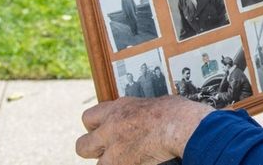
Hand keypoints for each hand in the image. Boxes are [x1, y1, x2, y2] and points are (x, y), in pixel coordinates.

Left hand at [76, 96, 212, 164]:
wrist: (180, 125)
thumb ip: (138, 112)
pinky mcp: (123, 164)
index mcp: (117, 108)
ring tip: (127, 159)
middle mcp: (110, 128)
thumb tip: (140, 118)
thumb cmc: (175, 112)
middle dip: (93, 150)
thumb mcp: (152, 103)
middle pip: (82, 145)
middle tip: (108, 150)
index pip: (88, 118)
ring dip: (111, 162)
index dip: (95, 127)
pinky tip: (139, 162)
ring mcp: (115, 149)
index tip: (105, 131)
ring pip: (99, 164)